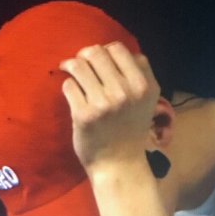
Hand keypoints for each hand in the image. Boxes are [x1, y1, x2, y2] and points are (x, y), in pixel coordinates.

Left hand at [59, 43, 160, 175]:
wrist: (119, 166)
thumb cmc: (131, 132)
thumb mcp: (146, 101)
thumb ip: (138, 75)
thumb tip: (112, 50)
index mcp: (143, 86)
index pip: (119, 49)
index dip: (106, 51)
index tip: (98, 61)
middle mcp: (125, 92)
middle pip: (97, 53)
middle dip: (85, 55)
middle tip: (80, 64)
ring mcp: (103, 103)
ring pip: (79, 66)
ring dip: (72, 66)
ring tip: (69, 70)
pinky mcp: (84, 115)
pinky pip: (69, 86)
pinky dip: (68, 87)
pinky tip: (72, 94)